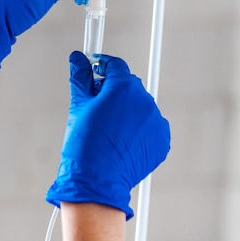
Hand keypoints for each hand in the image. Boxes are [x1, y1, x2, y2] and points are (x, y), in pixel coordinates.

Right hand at [46, 51, 170, 219]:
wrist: (98, 180)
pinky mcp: (161, 139)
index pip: (115, 66)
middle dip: (113, 90)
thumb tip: (78, 60)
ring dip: (127, 110)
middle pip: (128, 85)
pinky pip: (149, 126)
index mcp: (123, 88)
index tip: (96, 70)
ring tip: (108, 129)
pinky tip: (121, 140)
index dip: (103, 66)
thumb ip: (81, 78)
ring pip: (139, 106)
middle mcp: (144, 101)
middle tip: (96, 105)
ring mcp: (155, 121)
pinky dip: (138, 129)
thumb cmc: (86, 147)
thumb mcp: (79, 107)